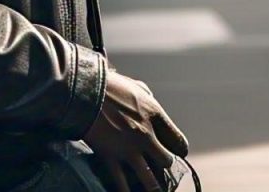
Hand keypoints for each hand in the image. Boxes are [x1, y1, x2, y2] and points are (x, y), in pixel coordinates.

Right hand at [85, 68, 188, 191]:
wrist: (88, 93)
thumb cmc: (113, 87)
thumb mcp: (138, 88)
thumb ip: (149, 100)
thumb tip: (152, 106)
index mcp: (155, 115)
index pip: (177, 139)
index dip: (180, 149)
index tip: (178, 153)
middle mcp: (146, 135)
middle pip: (165, 161)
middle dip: (165, 167)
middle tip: (162, 169)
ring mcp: (128, 150)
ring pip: (147, 178)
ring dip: (152, 187)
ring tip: (155, 191)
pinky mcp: (110, 158)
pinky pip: (121, 183)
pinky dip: (126, 191)